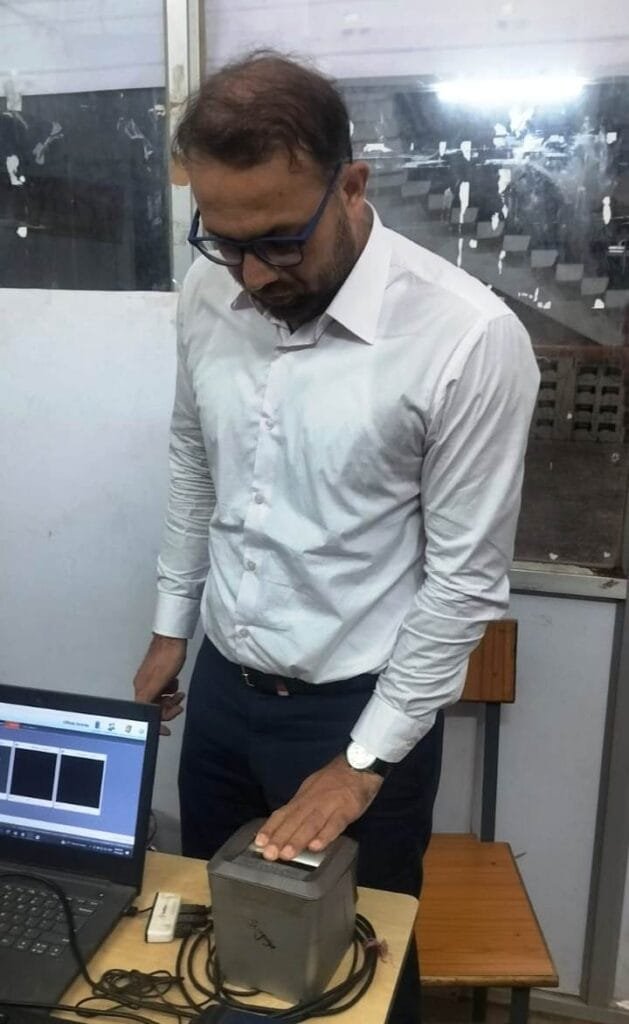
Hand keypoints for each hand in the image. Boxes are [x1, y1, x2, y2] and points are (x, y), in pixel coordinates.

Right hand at [133, 634, 186, 735]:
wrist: (172, 638)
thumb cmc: (167, 656)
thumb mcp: (160, 681)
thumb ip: (150, 699)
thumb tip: (143, 713)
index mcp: (141, 689)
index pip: (146, 713)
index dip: (156, 722)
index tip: (165, 730)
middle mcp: (143, 685)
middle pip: (153, 707)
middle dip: (167, 709)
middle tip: (179, 705)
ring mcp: (150, 680)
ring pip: (159, 698)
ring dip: (171, 700)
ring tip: (179, 695)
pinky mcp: (157, 674)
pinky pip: (163, 689)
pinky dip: (171, 690)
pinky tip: (176, 684)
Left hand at [254, 754, 382, 860]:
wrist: (358, 766)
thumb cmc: (334, 781)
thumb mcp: (312, 790)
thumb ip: (300, 808)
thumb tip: (283, 826)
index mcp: (303, 797)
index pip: (283, 813)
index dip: (271, 828)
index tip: (258, 843)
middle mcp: (312, 800)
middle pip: (294, 820)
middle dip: (280, 838)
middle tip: (268, 854)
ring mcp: (329, 804)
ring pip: (311, 823)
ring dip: (298, 839)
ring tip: (287, 854)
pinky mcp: (346, 809)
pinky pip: (335, 824)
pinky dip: (325, 835)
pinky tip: (316, 847)